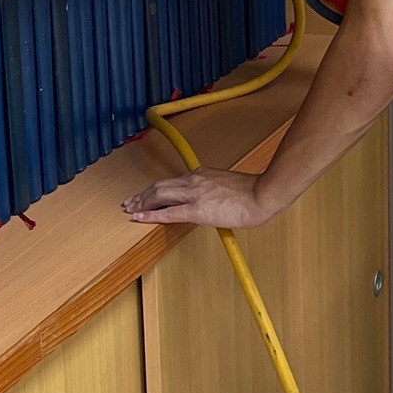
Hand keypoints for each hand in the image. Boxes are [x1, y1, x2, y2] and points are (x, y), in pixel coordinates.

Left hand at [123, 167, 269, 229]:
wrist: (262, 194)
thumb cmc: (252, 193)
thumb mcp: (228, 186)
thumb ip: (215, 191)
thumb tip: (212, 203)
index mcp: (202, 174)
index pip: (173, 182)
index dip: (157, 189)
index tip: (148, 194)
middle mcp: (194, 180)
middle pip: (160, 186)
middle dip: (142, 194)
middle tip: (130, 202)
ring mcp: (194, 194)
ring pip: (158, 195)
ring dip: (141, 203)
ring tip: (130, 209)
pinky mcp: (196, 210)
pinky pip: (167, 213)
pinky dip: (150, 215)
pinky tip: (139, 217)